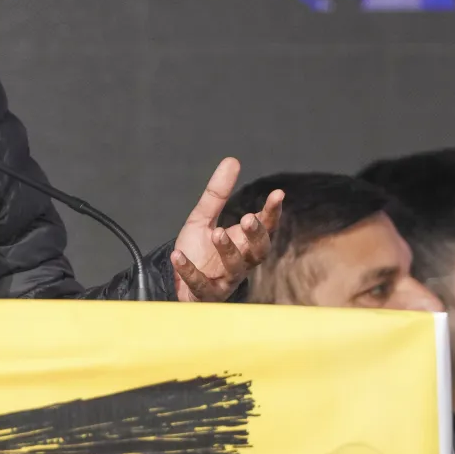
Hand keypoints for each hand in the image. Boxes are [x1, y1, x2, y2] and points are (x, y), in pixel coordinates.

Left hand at [171, 158, 282, 302]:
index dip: (272, 212)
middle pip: (258, 251)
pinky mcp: (204, 293)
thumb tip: (232, 160)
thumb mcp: (203, 217)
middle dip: (256, 235)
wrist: (176, 281)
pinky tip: (178, 256)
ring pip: (235, 268)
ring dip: (228, 250)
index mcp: (244, 243)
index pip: (265, 227)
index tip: (278, 194)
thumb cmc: (198, 251)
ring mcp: (224, 279)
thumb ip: (217, 193)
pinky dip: (189, 270)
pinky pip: (199, 283)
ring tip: (217, 233)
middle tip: (249, 218)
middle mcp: (240, 262)